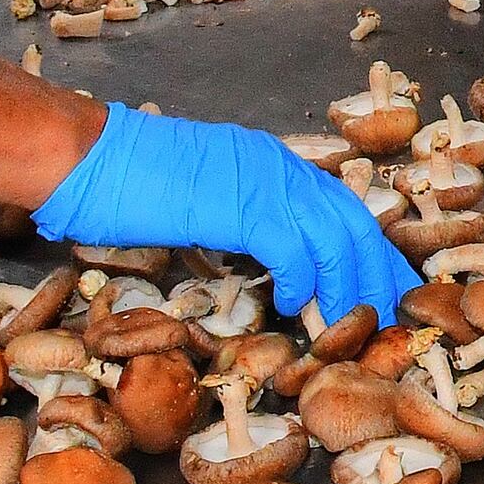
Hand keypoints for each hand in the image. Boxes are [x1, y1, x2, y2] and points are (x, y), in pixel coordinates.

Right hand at [36, 103, 416, 326]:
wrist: (90, 159)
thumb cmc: (133, 184)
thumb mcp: (209, 198)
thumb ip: (247, 220)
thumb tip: (275, 265)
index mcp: (276, 164)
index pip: (344, 209)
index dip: (372, 251)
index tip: (391, 286)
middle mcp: (280, 167)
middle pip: (353, 224)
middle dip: (377, 273)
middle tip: (392, 315)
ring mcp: (262, 181)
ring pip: (333, 238)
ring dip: (346, 287)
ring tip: (347, 324)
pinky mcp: (241, 204)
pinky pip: (291, 248)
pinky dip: (302, 281)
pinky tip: (293, 307)